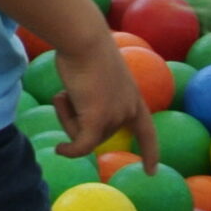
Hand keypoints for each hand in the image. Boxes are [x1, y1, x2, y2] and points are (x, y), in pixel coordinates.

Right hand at [54, 36, 159, 168]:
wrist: (84, 39)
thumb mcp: (98, 76)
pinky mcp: (97, 119)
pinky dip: (71, 150)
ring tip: (65, 91)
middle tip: (66, 92)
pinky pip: (81, 144)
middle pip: (97, 133)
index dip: (149, 152)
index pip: (146, 132)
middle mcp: (129, 110)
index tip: (151, 172)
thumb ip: (98, 95)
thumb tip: (84, 105)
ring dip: (66, 116)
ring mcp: (115, 116)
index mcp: (134, 99)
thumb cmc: (86, 49)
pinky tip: (59, 150)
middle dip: (76, 118)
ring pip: (82, 134)